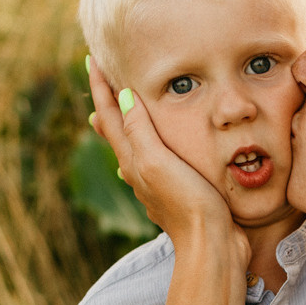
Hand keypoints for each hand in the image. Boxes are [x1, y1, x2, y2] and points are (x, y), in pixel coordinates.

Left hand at [86, 62, 248, 270]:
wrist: (212, 246)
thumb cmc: (188, 203)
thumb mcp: (158, 161)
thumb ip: (140, 129)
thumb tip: (121, 96)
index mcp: (133, 159)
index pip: (110, 114)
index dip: (101, 85)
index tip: (93, 58)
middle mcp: (139, 171)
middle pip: (116, 129)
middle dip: (108, 103)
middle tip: (100, 81)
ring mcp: (156, 184)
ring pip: (132, 146)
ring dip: (123, 125)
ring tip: (115, 112)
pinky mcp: (176, 194)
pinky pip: (153, 160)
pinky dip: (146, 145)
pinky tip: (149, 153)